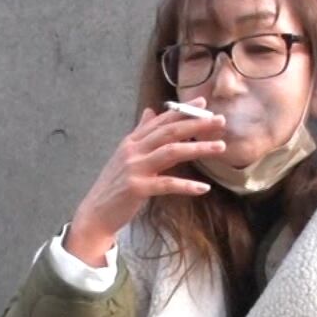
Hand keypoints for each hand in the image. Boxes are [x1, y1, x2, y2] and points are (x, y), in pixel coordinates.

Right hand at [64, 102, 227, 264]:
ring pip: (171, 152)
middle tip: (220, 120)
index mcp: (132, 141)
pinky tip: (204, 188)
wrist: (96, 212)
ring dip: (198, 148)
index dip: (183, 111)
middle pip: (169, 132)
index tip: (203, 104)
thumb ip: (140, 133)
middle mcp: (133, 151)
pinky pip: (166, 184)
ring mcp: (134, 169)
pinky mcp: (137, 188)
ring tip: (220, 147)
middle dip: (196, 124)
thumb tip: (150, 111)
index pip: (161, 121)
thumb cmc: (115, 185)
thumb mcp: (126, 155)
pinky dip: (186, 185)